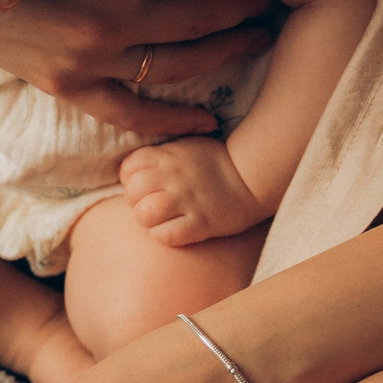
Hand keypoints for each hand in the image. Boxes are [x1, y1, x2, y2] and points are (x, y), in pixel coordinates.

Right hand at [0, 0, 328, 133]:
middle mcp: (111, 21)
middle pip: (207, 15)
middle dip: (253, 3)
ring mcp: (93, 63)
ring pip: (182, 65)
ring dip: (228, 51)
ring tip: (258, 34)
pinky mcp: (73, 90)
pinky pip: (135, 114)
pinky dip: (174, 119)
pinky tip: (206, 117)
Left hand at [121, 137, 268, 245]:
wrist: (253, 178)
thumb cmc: (216, 163)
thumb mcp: (186, 146)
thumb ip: (161, 155)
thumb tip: (134, 170)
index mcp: (169, 156)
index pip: (129, 168)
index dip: (130, 180)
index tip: (144, 187)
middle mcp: (174, 176)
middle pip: (133, 192)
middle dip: (136, 202)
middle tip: (152, 206)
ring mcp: (187, 200)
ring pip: (144, 214)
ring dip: (149, 221)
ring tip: (162, 220)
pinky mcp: (200, 223)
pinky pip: (165, 236)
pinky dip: (164, 236)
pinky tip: (175, 231)